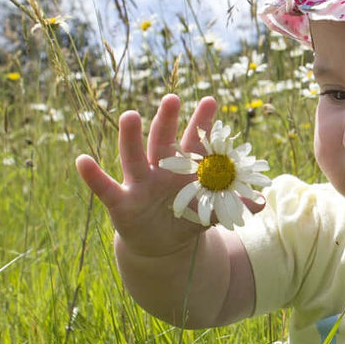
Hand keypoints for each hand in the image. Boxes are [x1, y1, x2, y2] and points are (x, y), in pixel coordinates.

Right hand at [75, 94, 255, 256]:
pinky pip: (105, 188)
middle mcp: (160, 170)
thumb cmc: (187, 218)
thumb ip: (232, 204)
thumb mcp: (211, 213)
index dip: (202, 123)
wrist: (162, 245)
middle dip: (167, 120)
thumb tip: (262, 201)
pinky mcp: (122, 203)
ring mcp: (140, 184)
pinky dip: (93, 175)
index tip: (211, 100)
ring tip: (130, 115)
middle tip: (172, 98)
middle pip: (164, 141)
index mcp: (184, 169)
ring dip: (131, 137)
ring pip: (134, 157)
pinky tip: (82, 160)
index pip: (195, 142)